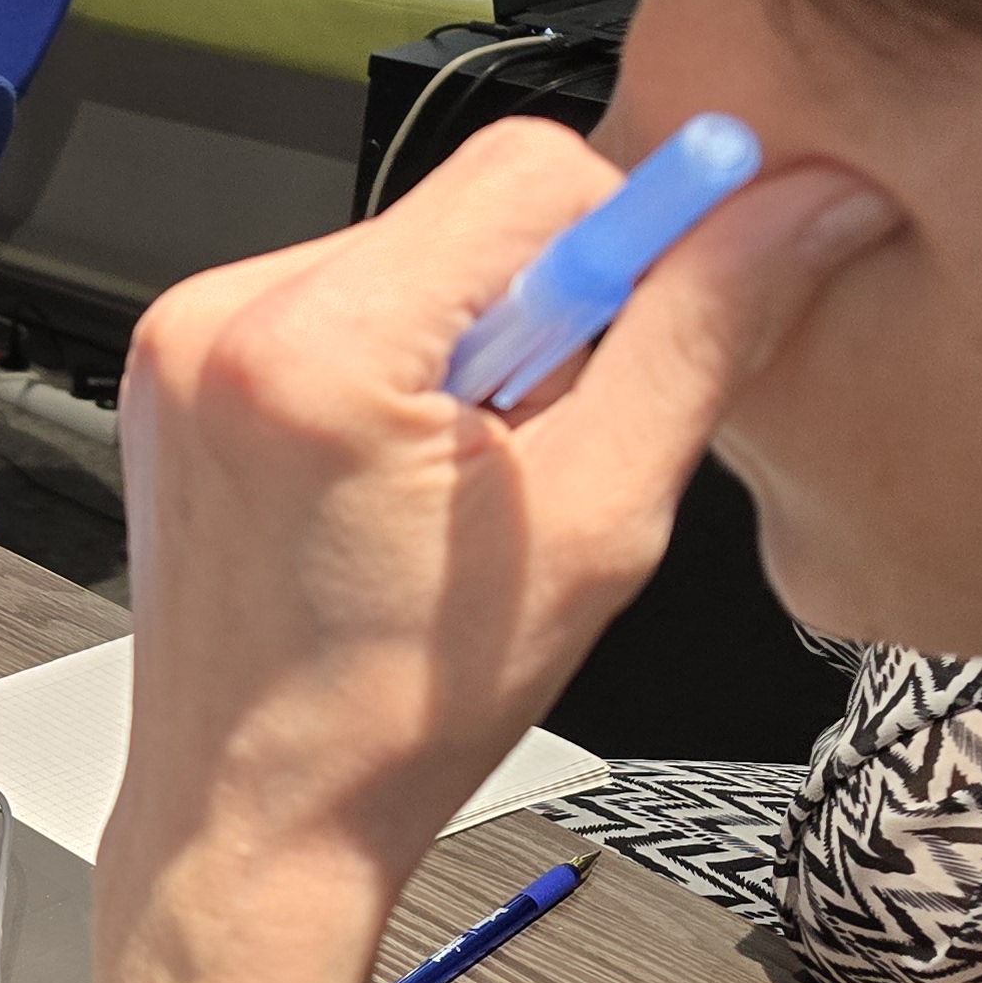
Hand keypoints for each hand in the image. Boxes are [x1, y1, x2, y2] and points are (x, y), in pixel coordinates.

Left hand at [108, 117, 898, 885]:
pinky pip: (335, 304)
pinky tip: (401, 476)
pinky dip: (400, 366)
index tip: (663, 323)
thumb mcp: (602, 520)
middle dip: (544, 310)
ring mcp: (179, 339)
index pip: (533, 169)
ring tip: (460, 480)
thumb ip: (708, 335)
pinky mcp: (172, 367)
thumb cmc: (405, 713)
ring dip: (473, 342)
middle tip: (536, 449)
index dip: (634, 235)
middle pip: (466, 211)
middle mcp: (220, 318)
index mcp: (314, 347)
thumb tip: (809, 204)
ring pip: (408, 256)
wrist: (257, 813)